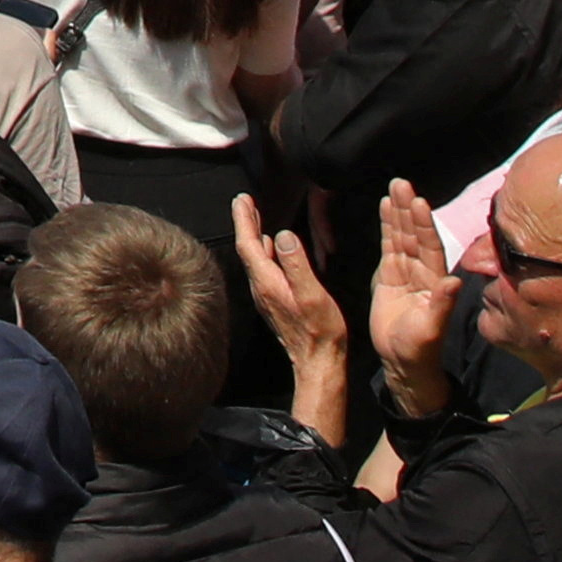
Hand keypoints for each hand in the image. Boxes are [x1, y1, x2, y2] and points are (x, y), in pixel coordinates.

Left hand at [228, 191, 351, 385]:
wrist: (318, 362)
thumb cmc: (319, 331)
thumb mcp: (311, 294)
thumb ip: (296, 264)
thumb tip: (283, 235)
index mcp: (267, 282)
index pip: (248, 244)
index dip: (244, 219)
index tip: (241, 199)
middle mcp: (261, 287)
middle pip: (248, 249)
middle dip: (246, 223)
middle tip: (244, 201)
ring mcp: (266, 296)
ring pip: (255, 258)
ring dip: (254, 236)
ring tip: (256, 218)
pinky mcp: (274, 301)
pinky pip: (264, 269)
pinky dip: (264, 251)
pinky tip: (272, 248)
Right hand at [365, 183, 464, 394]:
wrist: (403, 362)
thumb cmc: (420, 348)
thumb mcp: (431, 329)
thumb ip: (442, 304)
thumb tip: (454, 281)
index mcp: (434, 282)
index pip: (429, 247)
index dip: (424, 225)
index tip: (418, 202)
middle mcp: (423, 272)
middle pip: (415, 234)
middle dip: (408, 209)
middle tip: (401, 183)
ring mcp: (406, 272)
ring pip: (402, 236)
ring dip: (398, 212)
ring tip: (394, 187)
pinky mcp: (390, 276)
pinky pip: (389, 245)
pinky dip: (387, 226)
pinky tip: (384, 207)